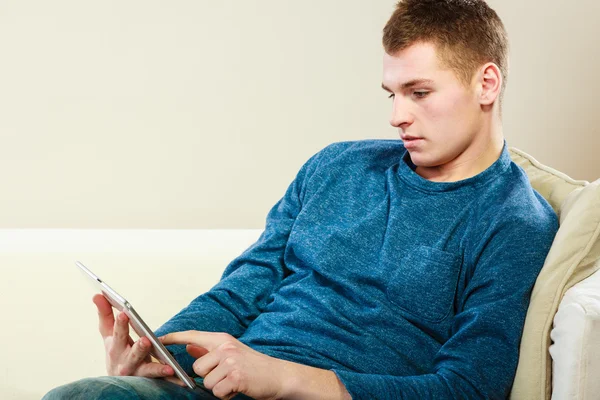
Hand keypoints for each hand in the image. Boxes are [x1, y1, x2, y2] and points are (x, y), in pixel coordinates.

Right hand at [92, 294, 180, 384]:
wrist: (118, 381)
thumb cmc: (117, 352)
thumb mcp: (109, 335)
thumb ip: (105, 314)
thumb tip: (97, 295)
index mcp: (115, 347)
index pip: (116, 334)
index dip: (120, 325)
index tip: (124, 314)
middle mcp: (125, 362)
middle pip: (131, 354)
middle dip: (137, 348)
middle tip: (145, 340)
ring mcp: (137, 372)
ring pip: (145, 368)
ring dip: (155, 366)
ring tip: (165, 362)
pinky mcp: (148, 379)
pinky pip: (157, 377)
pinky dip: (164, 374)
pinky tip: (171, 370)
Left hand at [159, 331, 288, 399]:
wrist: (278, 375)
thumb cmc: (254, 366)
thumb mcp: (231, 353)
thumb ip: (209, 349)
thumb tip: (189, 346)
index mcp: (223, 339)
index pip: (192, 335)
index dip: (174, 337)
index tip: (158, 339)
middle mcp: (225, 347)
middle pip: (197, 367)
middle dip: (209, 377)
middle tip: (227, 377)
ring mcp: (231, 361)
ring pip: (207, 382)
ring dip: (219, 387)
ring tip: (233, 382)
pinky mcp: (235, 376)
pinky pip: (217, 391)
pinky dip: (226, 394)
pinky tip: (238, 388)